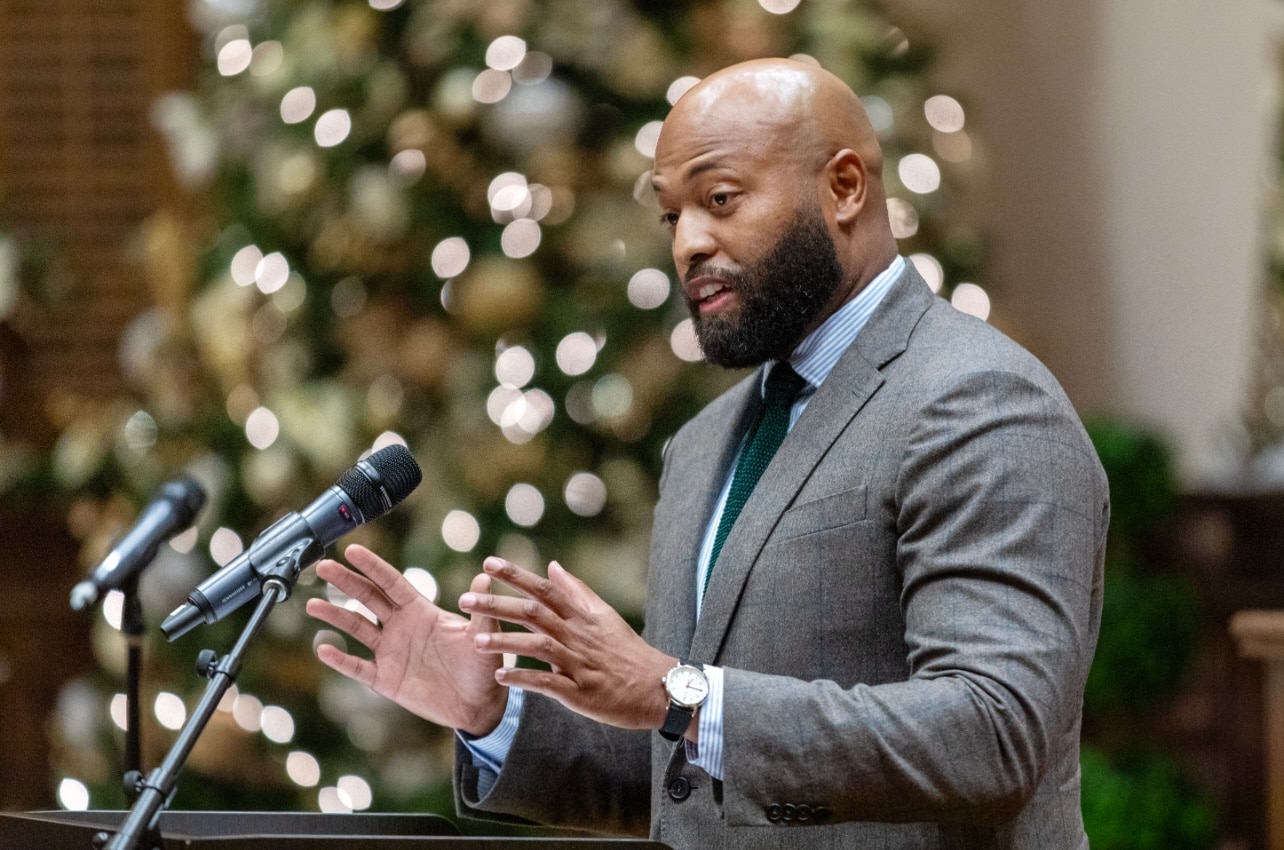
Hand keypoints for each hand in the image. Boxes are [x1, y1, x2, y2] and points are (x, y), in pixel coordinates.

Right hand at [305, 544, 508, 736]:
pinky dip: (341, 659)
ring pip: (356, 628)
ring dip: (335, 616)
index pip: (392, 583)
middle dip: (346, 582)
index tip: (352, 550)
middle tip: (323, 566)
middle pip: (368, 598)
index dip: (373, 567)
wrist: (480, 705)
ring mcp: (391, 653)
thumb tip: (485, 578)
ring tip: (312, 604)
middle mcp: (402, 627)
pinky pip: (358, 667)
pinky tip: (323, 648)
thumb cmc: (484, 666)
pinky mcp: (386, 680)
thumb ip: (480, 609)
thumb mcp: (483, 635)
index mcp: (422, 612)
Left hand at [459, 557, 675, 731]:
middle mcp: (578, 636)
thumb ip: (577, 591)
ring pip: (538, 646)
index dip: (516, 576)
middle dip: (497, 605)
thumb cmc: (627, 651)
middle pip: (534, 613)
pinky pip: (548, 684)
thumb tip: (552, 566)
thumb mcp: (604, 616)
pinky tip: (500, 676)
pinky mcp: (581, 693)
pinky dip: (524, 678)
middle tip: (463, 599)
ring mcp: (579, 664)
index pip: (544, 589)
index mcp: (581, 616)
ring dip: (505, 642)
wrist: (658, 687)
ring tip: (473, 641)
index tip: (487, 563)